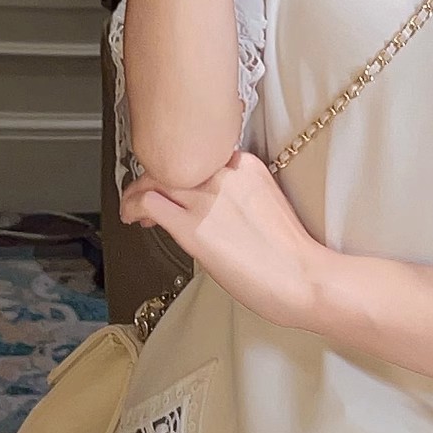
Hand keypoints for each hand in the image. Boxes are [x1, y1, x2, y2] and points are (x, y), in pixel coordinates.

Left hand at [120, 151, 331, 332]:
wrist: (303, 278)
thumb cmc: (291, 254)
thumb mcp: (266, 205)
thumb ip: (236, 196)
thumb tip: (209, 208)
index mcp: (246, 166)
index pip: (198, 154)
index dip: (179, 168)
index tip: (172, 180)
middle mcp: (223, 174)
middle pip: (174, 162)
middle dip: (155, 177)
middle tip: (145, 194)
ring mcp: (206, 199)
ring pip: (155, 179)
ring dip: (137, 192)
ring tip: (132, 207)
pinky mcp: (192, 227)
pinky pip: (148, 204)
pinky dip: (131, 206)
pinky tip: (129, 216)